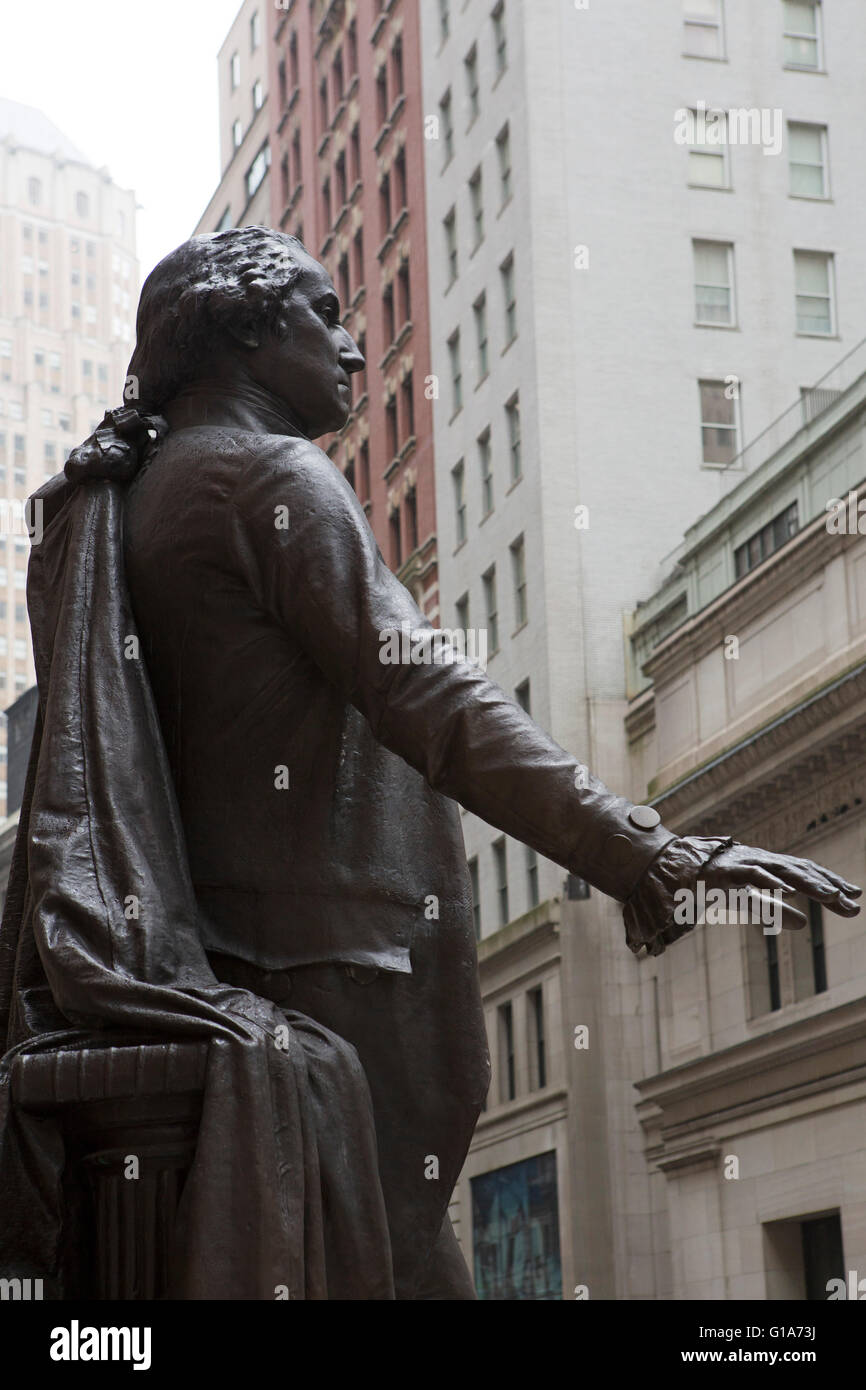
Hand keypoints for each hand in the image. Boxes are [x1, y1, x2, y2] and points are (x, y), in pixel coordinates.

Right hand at [688, 840, 860, 932]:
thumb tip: (804, 923)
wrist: (678, 867)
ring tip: (831, 896)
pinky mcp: (729, 871)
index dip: (831, 883)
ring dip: (809, 883)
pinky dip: (771, 881)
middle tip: (853, 901)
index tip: (855, 897)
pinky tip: (788, 891)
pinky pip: (753, 875)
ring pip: (784, 871)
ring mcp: (747, 863)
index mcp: (771, 867)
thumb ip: (774, 910)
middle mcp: (764, 861)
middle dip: (828, 886)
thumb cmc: (717, 882)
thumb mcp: (748, 900)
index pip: (807, 873)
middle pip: (802, 871)